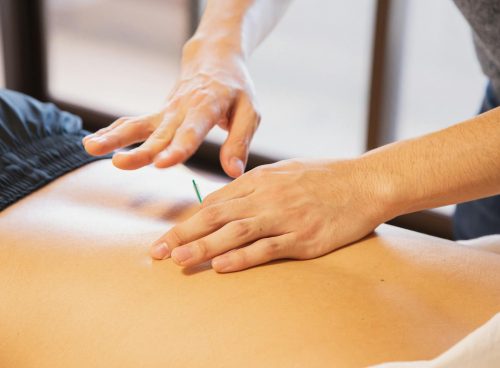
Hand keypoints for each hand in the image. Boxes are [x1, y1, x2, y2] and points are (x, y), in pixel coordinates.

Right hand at [82, 39, 259, 177]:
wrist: (215, 60)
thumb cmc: (236, 90)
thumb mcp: (249, 112)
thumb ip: (239, 142)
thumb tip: (233, 173)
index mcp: (207, 107)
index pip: (191, 131)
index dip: (177, 148)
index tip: (163, 163)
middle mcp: (182, 110)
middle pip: (159, 133)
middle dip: (140, 150)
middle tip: (120, 163)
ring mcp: (166, 112)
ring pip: (137, 125)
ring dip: (114, 138)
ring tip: (90, 148)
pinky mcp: (158, 115)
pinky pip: (133, 123)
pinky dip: (113, 132)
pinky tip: (93, 143)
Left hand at [150, 158, 393, 271]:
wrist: (364, 182)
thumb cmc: (324, 176)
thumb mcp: (284, 171)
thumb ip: (254, 184)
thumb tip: (224, 201)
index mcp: (261, 179)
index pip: (216, 201)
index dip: (189, 219)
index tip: (170, 235)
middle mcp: (268, 196)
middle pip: (217, 216)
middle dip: (184, 233)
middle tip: (159, 251)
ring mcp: (286, 217)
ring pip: (236, 232)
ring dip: (205, 247)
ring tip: (179, 260)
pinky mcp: (304, 237)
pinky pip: (267, 248)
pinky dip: (243, 257)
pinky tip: (222, 266)